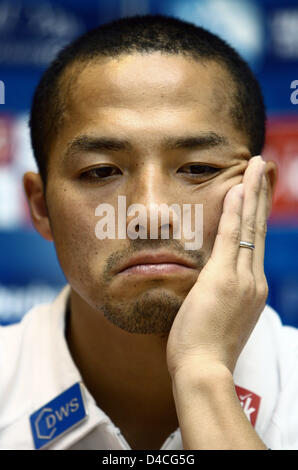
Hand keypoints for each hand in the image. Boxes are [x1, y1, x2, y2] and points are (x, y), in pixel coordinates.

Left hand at [166, 156, 268, 375]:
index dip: (257, 215)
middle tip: (265, 167)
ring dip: (252, 193)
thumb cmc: (204, 348)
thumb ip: (218, 296)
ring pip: (249, 227)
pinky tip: (236, 189)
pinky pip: (230, 238)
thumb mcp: (217, 317)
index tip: (258, 193)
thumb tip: (210, 285)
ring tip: (257, 166)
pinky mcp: (222, 279)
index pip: (254, 243)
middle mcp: (252, 280)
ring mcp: (241, 279)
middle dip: (262, 195)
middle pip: (258, 229)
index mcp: (250, 289)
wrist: (203, 370)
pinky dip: (235, 213)